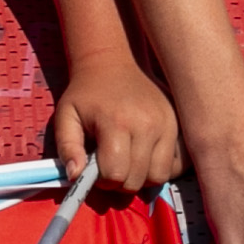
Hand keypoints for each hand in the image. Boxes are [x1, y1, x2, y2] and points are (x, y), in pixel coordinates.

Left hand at [49, 53, 179, 194]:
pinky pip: (177, 163)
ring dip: (142, 177)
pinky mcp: (177, 123)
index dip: (103, 180)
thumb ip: (67, 148)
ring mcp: (167, 124)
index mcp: (117, 123)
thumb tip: (75, 176)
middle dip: (121, 181)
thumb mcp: (66, 116)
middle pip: (138, 180)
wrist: (112, 62)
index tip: (96, 168)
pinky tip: (147, 157)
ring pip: (159, 176)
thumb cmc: (86, 93)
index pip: (116, 175)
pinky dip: (162, 167)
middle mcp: (147, 125)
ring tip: (129, 162)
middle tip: (111, 165)